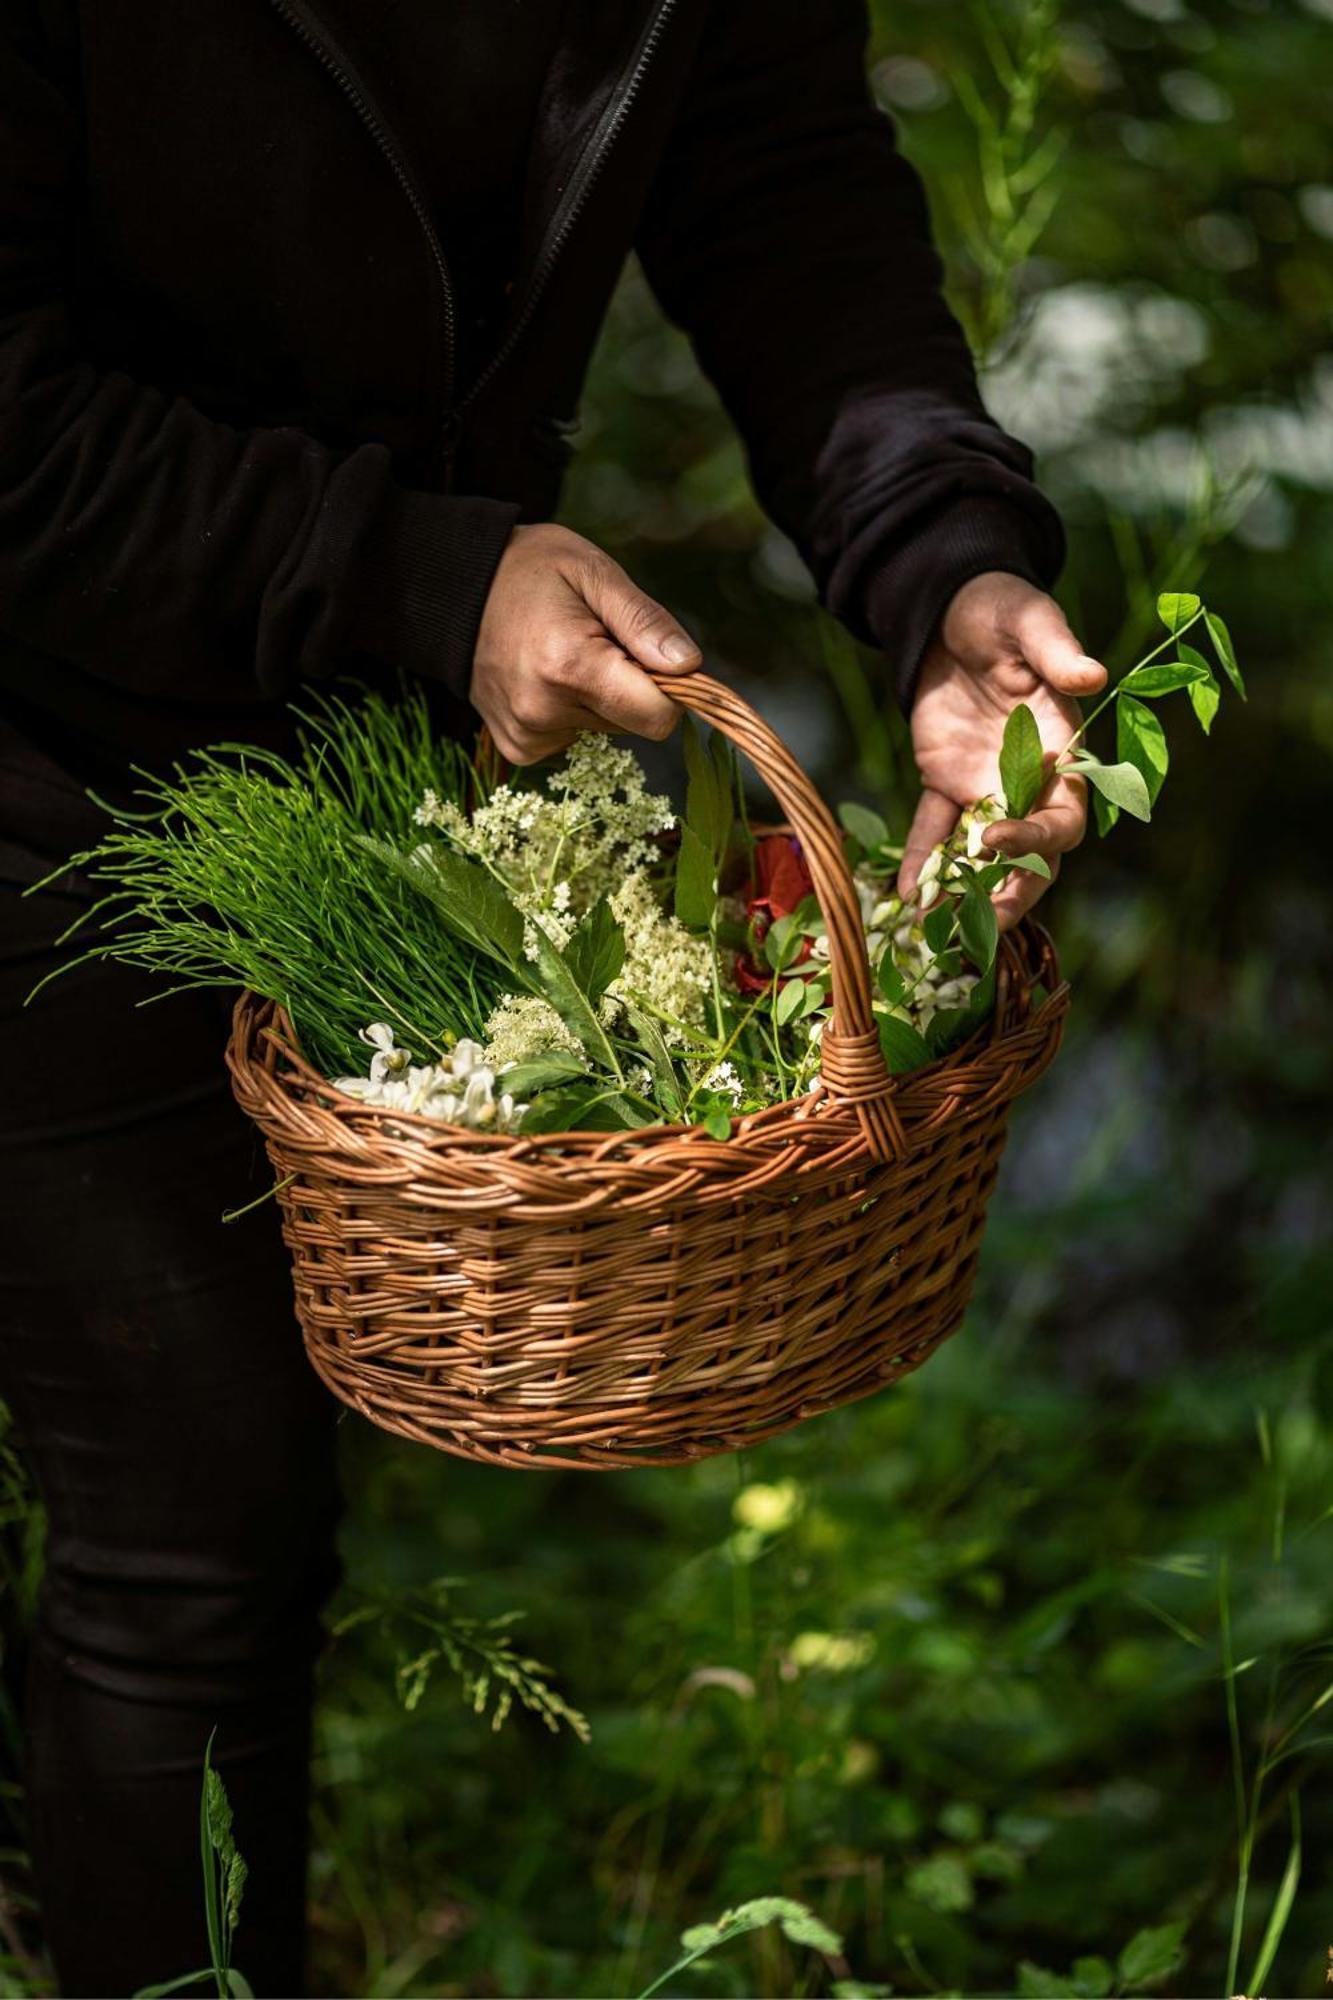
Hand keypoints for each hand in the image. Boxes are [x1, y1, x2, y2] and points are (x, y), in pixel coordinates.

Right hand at [471, 523, 700, 763]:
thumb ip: (644, 621)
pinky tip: (545, 676)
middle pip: (633, 722)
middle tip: (596, 640)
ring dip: (599, 696)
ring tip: (562, 652)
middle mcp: (544, 710)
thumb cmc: (531, 570)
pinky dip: (572, 711)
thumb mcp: (594, 572)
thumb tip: (690, 667)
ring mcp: (527, 734)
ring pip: (606, 731)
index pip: (658, 717)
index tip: (649, 654)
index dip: (669, 687)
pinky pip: (575, 738)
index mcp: (570, 666)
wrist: (454, 590)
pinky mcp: (518, 747)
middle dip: (629, 684)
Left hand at [900, 571, 1106, 929]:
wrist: (951, 606)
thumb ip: (1057, 653)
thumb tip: (1093, 677)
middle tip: (983, 927)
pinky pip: (935, 827)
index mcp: (1061, 749)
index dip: (1038, 838)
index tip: (996, 842)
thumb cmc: (1002, 609)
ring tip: (937, 928)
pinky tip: (904, 892)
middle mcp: (1028, 778)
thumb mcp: (1029, 621)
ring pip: (982, 852)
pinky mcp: (945, 779)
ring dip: (965, 889)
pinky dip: (922, 858)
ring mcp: (985, 784)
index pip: (1063, 813)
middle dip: (1012, 891)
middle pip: (1031, 853)